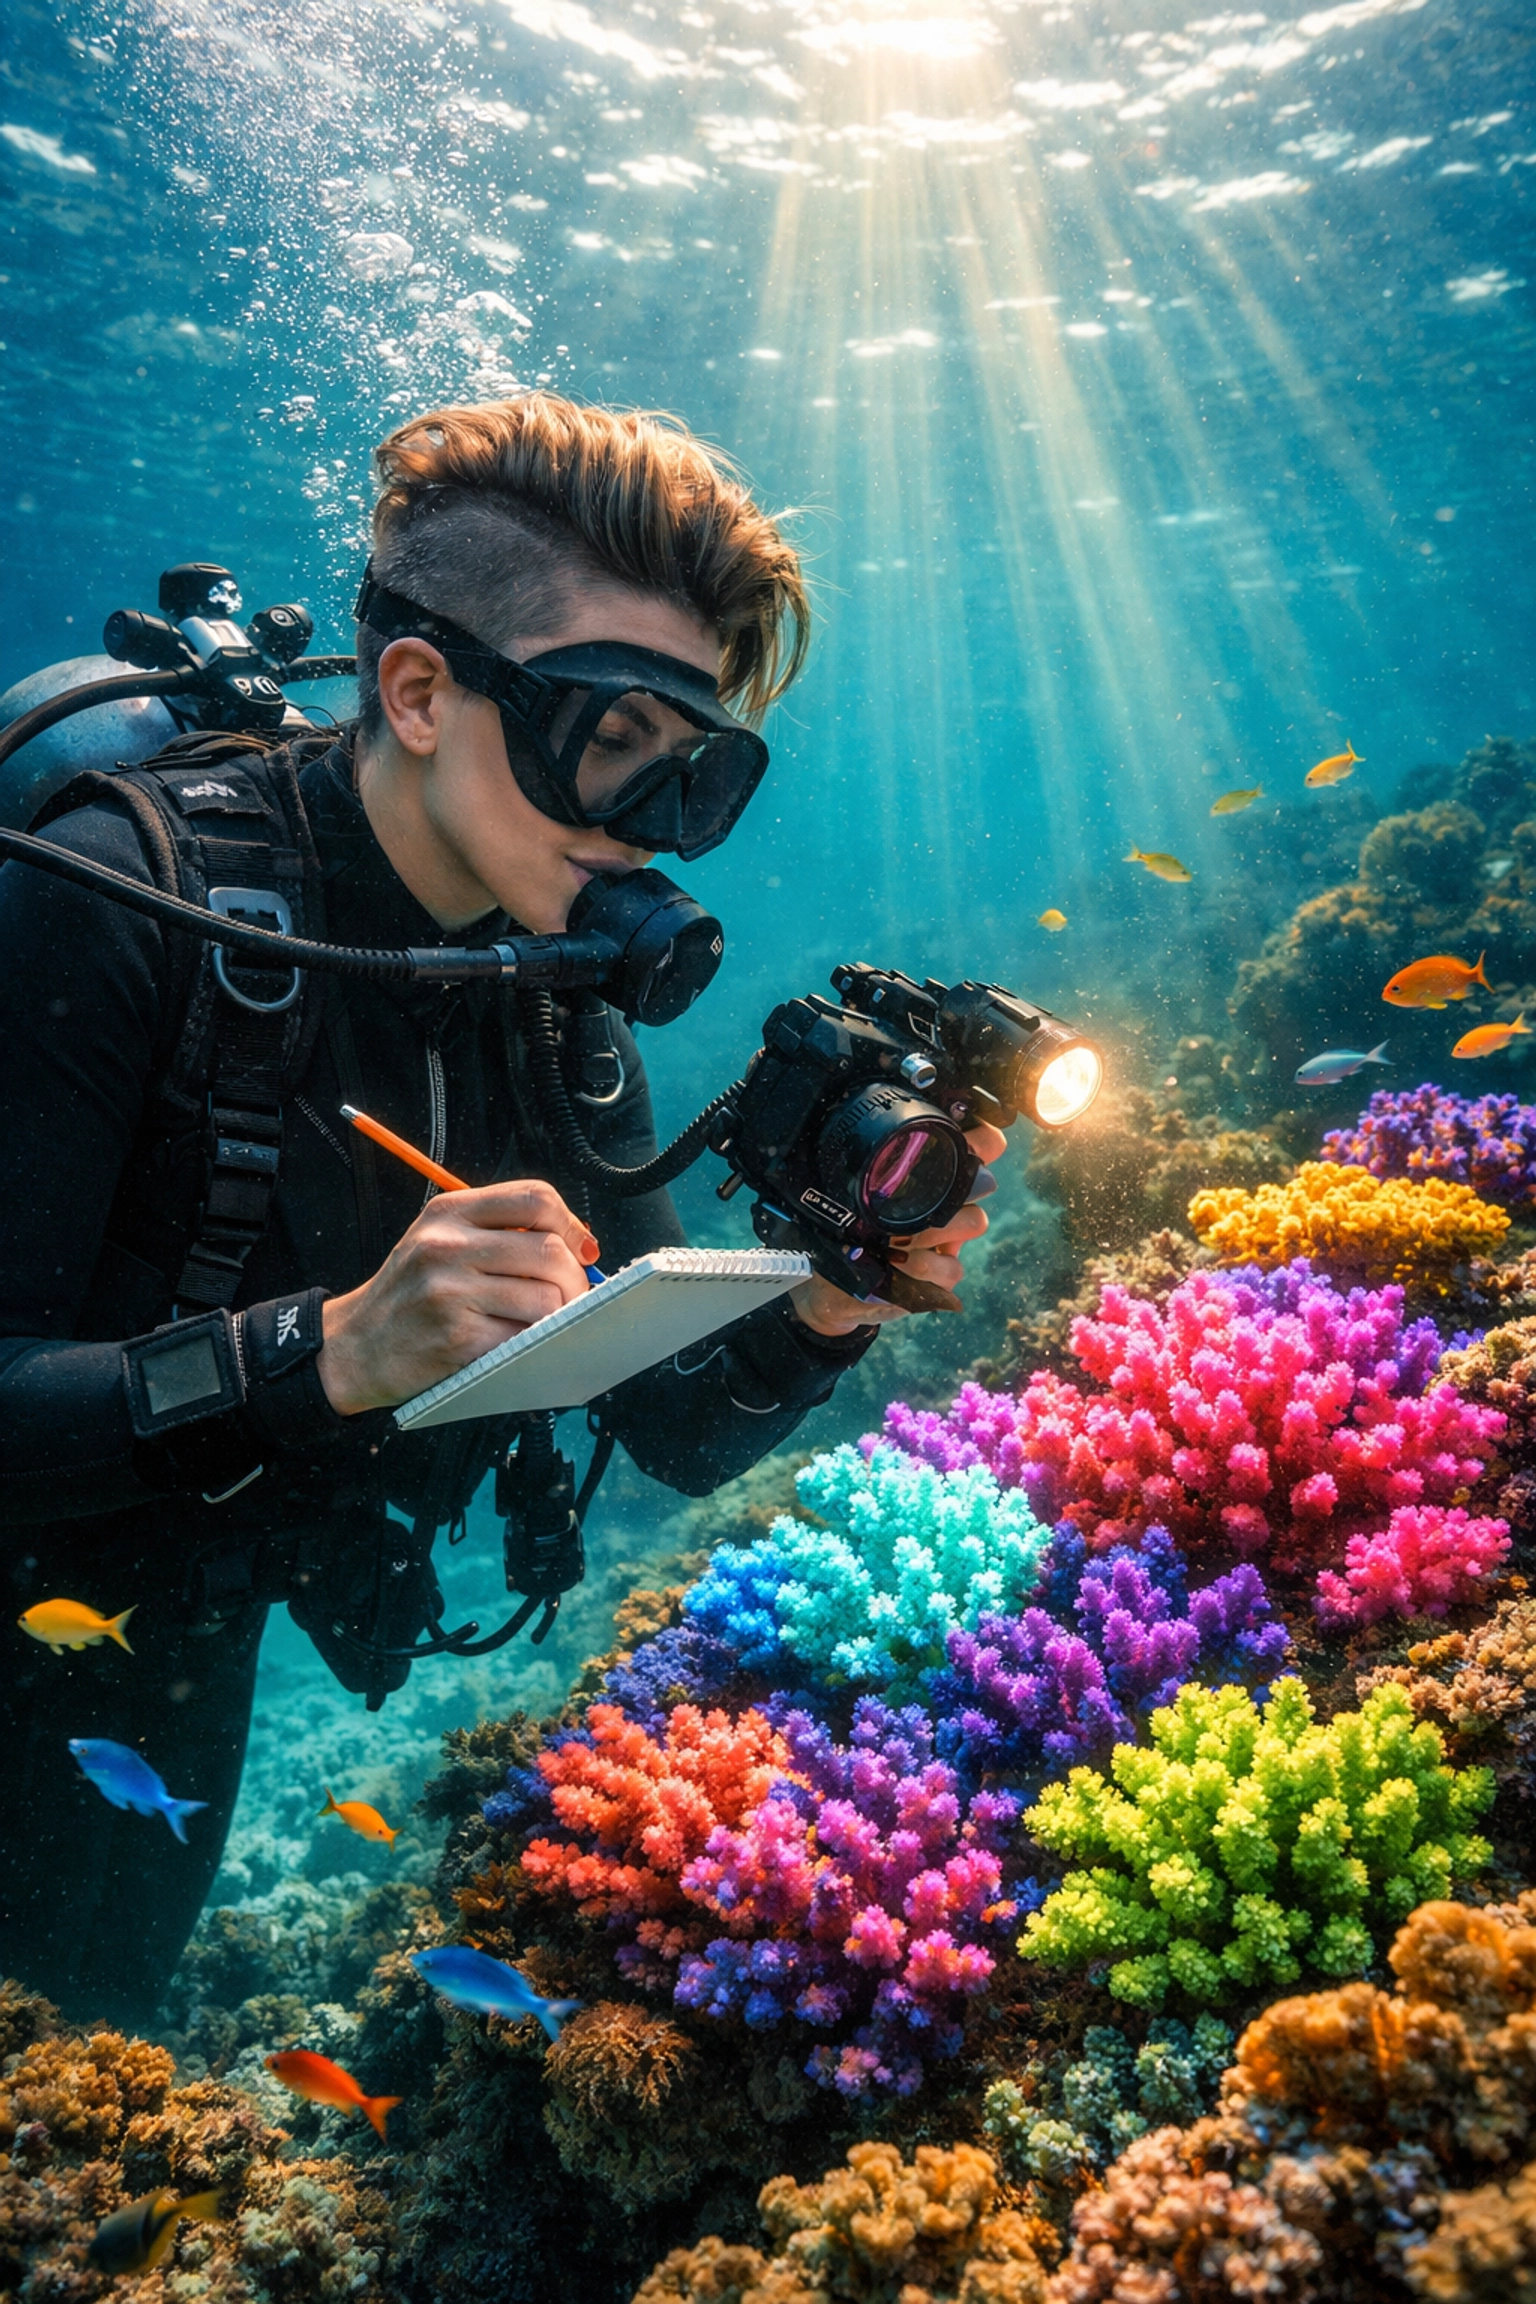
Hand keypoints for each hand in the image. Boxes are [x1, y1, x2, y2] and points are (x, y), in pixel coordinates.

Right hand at [317, 1181, 598, 1413]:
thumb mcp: (439, 1241)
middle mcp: (447, 1246)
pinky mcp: (457, 1338)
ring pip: (546, 1297)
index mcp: (448, 1212)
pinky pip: (525, 1336)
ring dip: (559, 1315)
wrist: (355, 1346)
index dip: (571, 1224)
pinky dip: (534, 1342)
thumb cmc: (410, 1295)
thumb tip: (581, 1244)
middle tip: (572, 1296)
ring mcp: (450, 1292)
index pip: (535, 1197)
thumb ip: (498, 1232)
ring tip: (544, 1321)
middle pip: (549, 1248)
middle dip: (575, 1277)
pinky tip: (518, 1341)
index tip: (581, 1249)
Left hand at [789, 1123, 1008, 1338]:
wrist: (829, 1281)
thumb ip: (872, 1166)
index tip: (961, 1139)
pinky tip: (899, 1264)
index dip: (984, 1138)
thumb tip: (865, 1130)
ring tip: (896, 1238)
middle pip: (984, 1182)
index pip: (983, 1145)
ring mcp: (948, 1240)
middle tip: (922, 1196)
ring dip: (934, 1228)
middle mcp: (948, 1203)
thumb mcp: (851, 1191)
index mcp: (934, 1175)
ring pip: (974, 1221)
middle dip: (955, 1188)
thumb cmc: (843, 1226)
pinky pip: (954, 1268)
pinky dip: (927, 1266)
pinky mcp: (942, 1277)